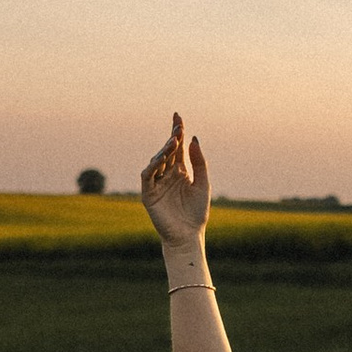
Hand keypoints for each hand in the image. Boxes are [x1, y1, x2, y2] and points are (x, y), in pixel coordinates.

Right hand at [139, 112, 211, 251]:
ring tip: (174, 141)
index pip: (177, 147)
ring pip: (157, 161)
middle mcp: (167, 174)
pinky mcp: (149, 194)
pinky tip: (160, 159)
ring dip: (164, 150)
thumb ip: (199, 162)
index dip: (177, 132)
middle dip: (172, 138)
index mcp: (180, 171)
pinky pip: (147, 176)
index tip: (178, 116)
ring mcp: (157, 183)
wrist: (189, 235)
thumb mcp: (203, 183)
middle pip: (167, 151)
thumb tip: (192, 138)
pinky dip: (152, 166)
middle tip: (178, 127)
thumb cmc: (197, 212)